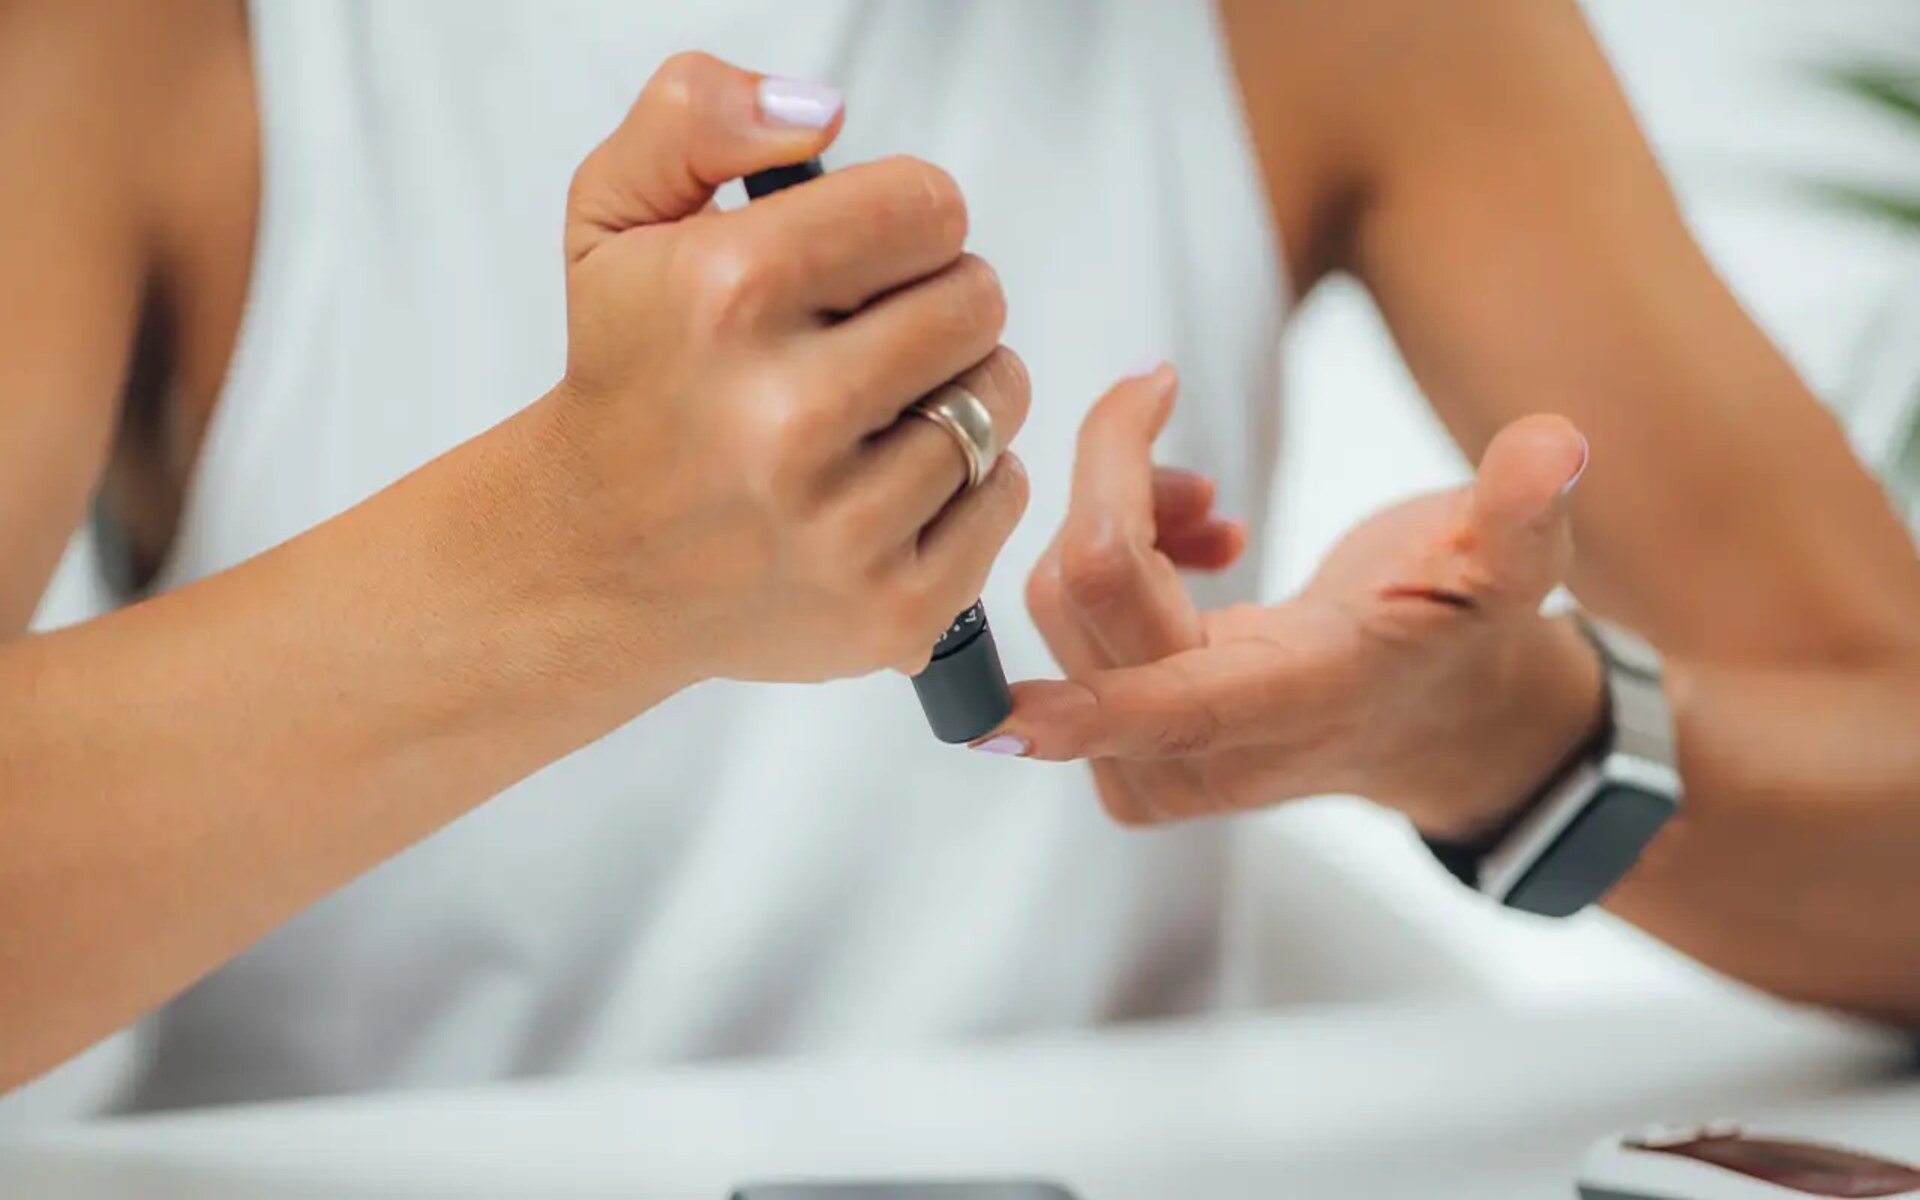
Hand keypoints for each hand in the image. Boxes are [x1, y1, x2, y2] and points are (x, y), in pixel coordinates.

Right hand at [539, 54, 1029, 688]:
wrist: (593, 561)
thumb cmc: (629, 380)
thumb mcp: (617, 218)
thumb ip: (697, 116)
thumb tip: (820, 110)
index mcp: (729, 295)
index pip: (928, 207)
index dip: (907, 221)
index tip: (868, 256)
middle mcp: (784, 417)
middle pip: (977, 300)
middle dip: (938, 301)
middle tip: (876, 335)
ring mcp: (840, 526)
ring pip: (998, 399)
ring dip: (960, 390)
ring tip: (883, 408)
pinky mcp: (888, 610)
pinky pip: (1004, 497)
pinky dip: (970, 483)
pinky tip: (894, 482)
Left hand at [988, 365, 1601, 838]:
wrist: (1446, 721)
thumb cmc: (1470, 631)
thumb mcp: (1518, 567)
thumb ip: (1523, 511)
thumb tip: (1554, 444)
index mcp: (1306, 697)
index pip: (1169, 703)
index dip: (1085, 708)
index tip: (1003, 714)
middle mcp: (1219, 747)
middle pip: (1090, 596)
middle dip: (1111, 477)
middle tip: (1169, 413)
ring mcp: (1165, 761)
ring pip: (1062, 606)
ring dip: (1110, 518)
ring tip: (1204, 507)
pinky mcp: (1133, 752)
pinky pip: (1064, 636)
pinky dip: (1101, 562)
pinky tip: (1186, 544)